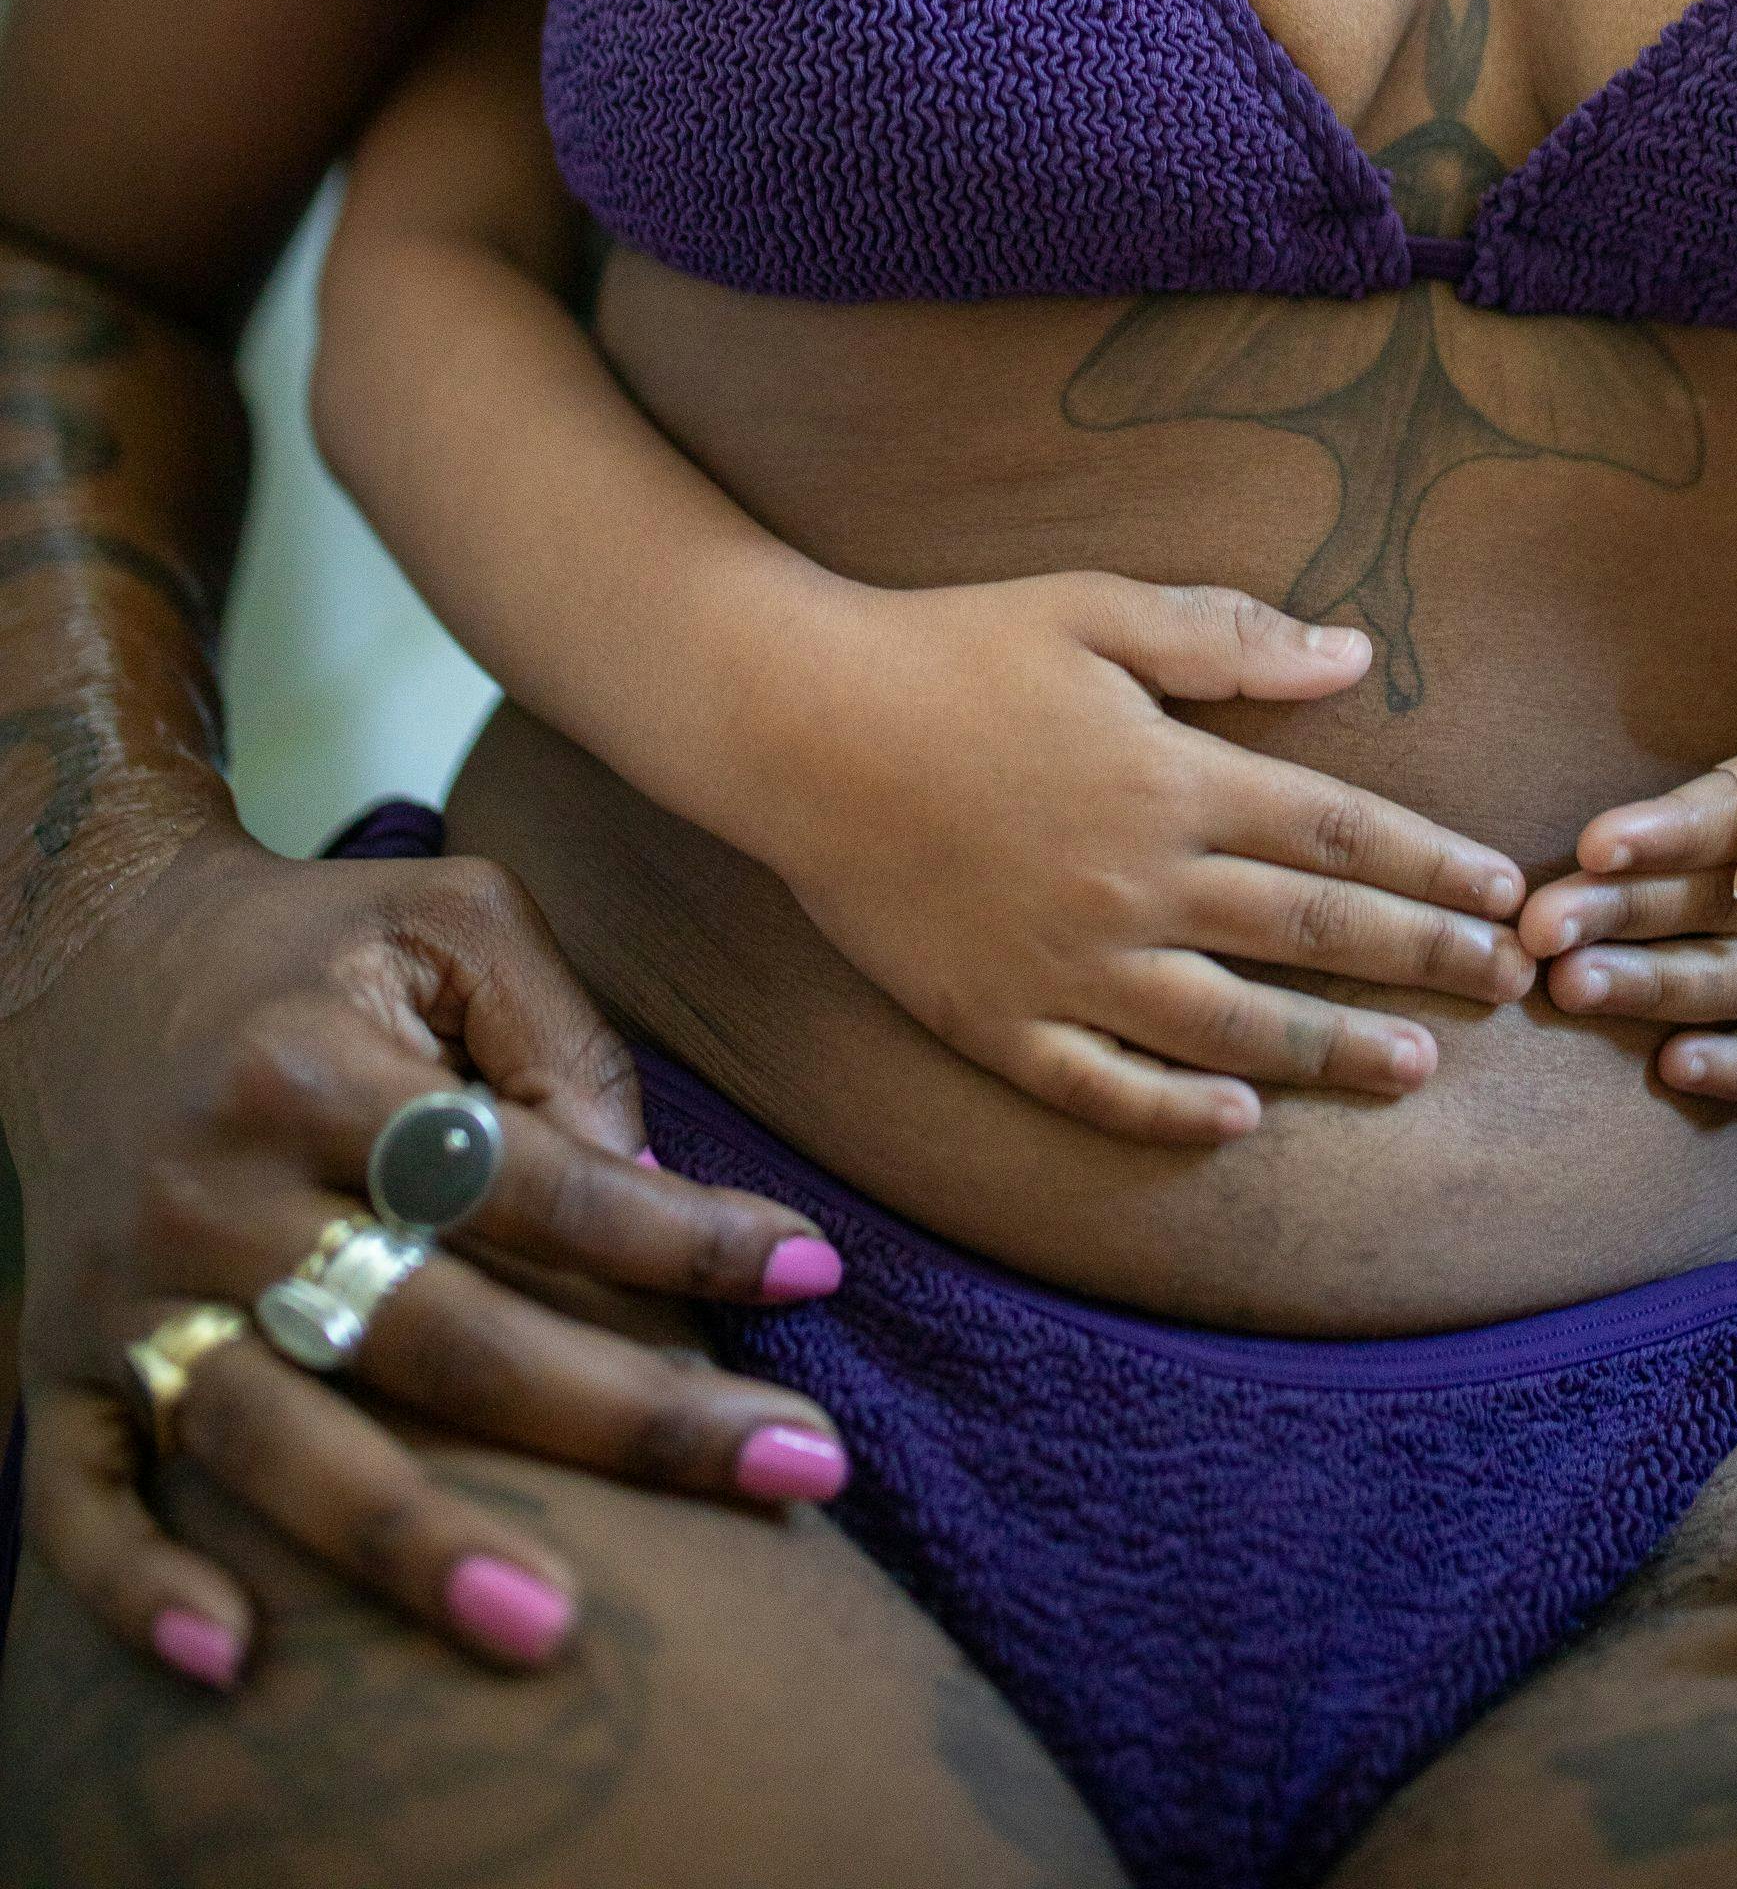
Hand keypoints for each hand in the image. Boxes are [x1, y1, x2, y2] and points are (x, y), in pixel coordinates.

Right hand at [2, 826, 860, 1691]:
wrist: (88, 949)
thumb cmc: (312, 943)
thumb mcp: (454, 923)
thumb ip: (561, 1042)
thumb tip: (655, 1199)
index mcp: (317, 1068)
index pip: (528, 1179)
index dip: (677, 1235)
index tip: (814, 1275)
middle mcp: (219, 1191)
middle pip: (437, 1334)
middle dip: (624, 1418)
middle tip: (794, 1476)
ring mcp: (132, 1293)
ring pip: (277, 1441)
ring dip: (411, 1543)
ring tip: (550, 1629)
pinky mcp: (60, 1363)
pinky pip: (79, 1500)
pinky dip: (140, 1588)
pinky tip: (239, 1660)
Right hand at [773, 571, 1532, 1143]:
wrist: (792, 721)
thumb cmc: (947, 648)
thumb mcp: (1096, 611)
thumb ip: (1229, 638)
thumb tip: (1355, 655)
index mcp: (1172, 780)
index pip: (1338, 833)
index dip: (1431, 866)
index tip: (1502, 893)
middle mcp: (1138, 885)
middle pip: (1310, 934)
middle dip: (1420, 962)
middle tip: (1505, 986)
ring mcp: (1069, 965)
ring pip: (1231, 1031)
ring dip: (1332, 1053)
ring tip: (1414, 1071)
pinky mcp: (996, 1018)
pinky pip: (1103, 1087)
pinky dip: (1176, 1115)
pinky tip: (1239, 1124)